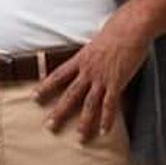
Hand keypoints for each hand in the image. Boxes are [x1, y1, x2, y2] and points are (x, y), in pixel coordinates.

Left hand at [35, 7, 151, 139]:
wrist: (131, 27)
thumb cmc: (116, 29)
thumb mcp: (97, 41)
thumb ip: (91, 53)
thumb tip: (90, 56)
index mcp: (81, 59)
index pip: (58, 75)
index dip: (45, 86)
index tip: (34, 97)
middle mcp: (88, 70)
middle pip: (70, 95)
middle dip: (59, 111)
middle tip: (49, 126)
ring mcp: (102, 78)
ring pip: (89, 104)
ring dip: (83, 122)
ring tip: (79, 137)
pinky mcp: (117, 82)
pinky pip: (110, 105)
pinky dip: (107, 119)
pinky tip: (103, 131)